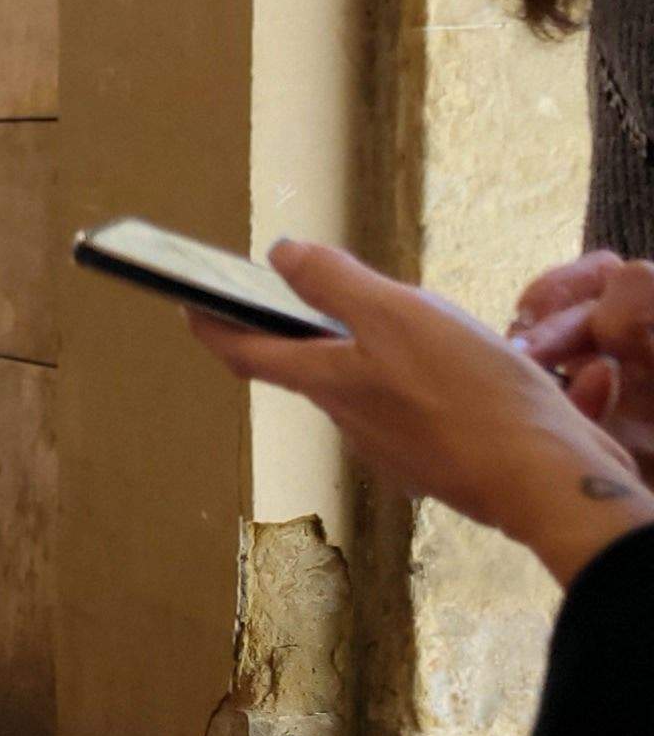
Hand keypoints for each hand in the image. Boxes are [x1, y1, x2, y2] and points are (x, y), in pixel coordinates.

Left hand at [190, 241, 653, 582]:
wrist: (545, 479)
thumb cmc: (473, 397)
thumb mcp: (399, 317)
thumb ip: (335, 284)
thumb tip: (280, 255)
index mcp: (328, 382)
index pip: (246, 353)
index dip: (213, 326)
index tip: (191, 304)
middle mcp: (350, 420)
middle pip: (309, 369)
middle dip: (304, 333)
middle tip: (310, 295)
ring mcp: (394, 446)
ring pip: (366, 390)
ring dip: (369, 357)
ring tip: (402, 322)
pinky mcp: (438, 459)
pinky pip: (416, 411)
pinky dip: (419, 384)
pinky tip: (458, 369)